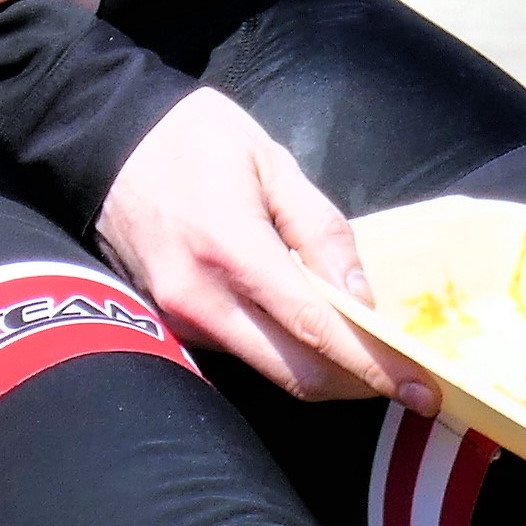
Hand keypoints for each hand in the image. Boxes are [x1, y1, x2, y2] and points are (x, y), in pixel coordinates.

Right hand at [94, 89, 433, 411]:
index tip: (421, 387)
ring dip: (324, 372)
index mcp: (232, 249)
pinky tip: (312, 334)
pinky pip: (242, 354)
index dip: (374, 365)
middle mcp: (201, 299)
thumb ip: (322, 231)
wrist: (105, 139)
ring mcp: (180, 318)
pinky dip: (286, 354)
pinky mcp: (171, 323)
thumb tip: (362, 300)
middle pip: (296, 374)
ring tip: (365, 351)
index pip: (315, 329)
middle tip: (404, 378)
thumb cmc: (195, 139)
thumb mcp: (273, 161)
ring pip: (269, 371)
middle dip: (357, 384)